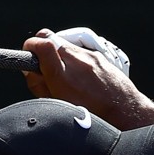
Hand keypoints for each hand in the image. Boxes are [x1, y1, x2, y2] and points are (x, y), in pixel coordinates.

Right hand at [22, 28, 153, 129]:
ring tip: (63, 74)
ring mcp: (89, 56)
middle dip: (41, 49)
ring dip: (58, 54)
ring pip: (64, 43)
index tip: (28, 52)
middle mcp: (77, 62)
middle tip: (42, 65)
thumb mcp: (58, 106)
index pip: (42, 45)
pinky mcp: (98, 55)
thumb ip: (39, 85)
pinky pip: (78, 51)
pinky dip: (73, 59)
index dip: (30, 46)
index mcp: (63, 78)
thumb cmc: (92, 116)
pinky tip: (79, 76)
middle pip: (50, 38)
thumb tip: (30, 70)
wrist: (125, 112)